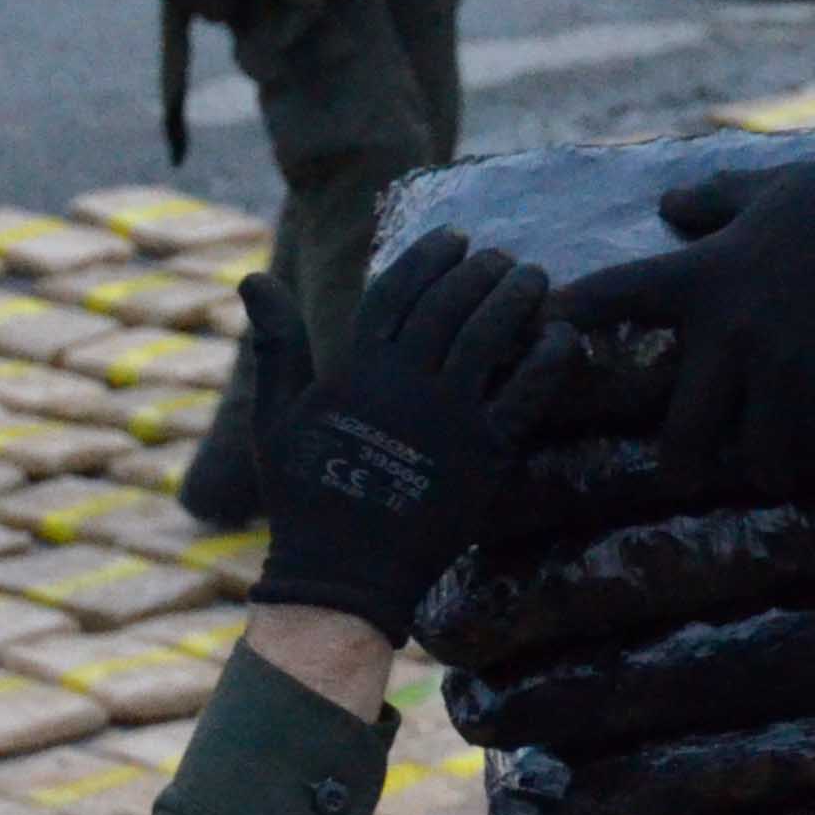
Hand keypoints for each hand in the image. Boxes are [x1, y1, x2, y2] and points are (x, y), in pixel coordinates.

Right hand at [240, 231, 558, 644]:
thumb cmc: (305, 495)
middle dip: (479, 270)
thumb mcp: (277, 416)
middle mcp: (405, 383)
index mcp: (355, 369)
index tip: (456, 238)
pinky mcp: (486, 455)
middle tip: (501, 257)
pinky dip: (547, 358)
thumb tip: (252, 275)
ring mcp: (449, 417)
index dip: (429, 256)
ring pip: (490, 336)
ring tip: (534, 277)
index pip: (397, 290)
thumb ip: (276, 343)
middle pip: (450, 304)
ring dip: (516, 298)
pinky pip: (526, 394)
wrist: (342, 576)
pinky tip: (562, 333)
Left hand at [553, 144, 814, 495]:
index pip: (616, 295)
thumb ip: (711, 203)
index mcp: (704, 278)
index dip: (571, 315)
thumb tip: (666, 206)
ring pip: (756, 458)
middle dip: (683, 465)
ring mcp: (785, 370)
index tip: (540, 332)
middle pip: (684, 431)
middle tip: (687, 476)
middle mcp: (732, 334)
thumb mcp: (764, 188)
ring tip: (779, 477)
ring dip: (767, 472)